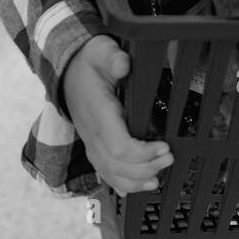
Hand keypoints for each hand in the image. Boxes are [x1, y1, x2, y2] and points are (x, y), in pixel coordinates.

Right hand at [63, 35, 174, 195]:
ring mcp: (91, 143)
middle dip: (146, 167)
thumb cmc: (89, 62)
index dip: (143, 153)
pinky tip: (136, 188)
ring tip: (158, 177)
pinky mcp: (93, 147)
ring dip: (136, 180)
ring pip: (111, 173)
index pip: (118, 146)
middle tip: (170, 158)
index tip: (165, 146)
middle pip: (117, 165)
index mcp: (98, 113)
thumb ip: (112, 57)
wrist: (68, 71)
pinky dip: (121, 184)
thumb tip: (123, 64)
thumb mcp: (100, 51)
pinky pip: (105, 172)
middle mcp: (92, 133)